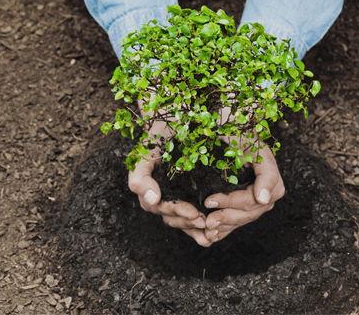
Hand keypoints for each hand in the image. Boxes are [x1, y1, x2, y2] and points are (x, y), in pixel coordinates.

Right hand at [128, 122, 211, 246]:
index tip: (194, 212)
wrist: (171, 125)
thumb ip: (141, 177)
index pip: (164, 209)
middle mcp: (163, 200)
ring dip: (198, 228)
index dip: (179, 212)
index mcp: (151, 193)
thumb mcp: (144, 155)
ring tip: (213, 229)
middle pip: (175, 219)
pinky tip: (217, 233)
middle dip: (190, 222)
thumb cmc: (155, 140)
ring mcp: (178, 199)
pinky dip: (204, 226)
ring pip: (185, 221)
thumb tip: (153, 199)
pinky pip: (196, 216)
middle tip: (206, 221)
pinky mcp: (192, 197)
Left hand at [202, 143, 284, 243]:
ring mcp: (258, 206)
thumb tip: (263, 199)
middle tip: (206, 221)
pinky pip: (236, 223)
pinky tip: (212, 237)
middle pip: (245, 214)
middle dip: (224, 218)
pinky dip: (224, 230)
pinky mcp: (247, 209)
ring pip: (240, 221)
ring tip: (206, 232)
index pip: (249, 201)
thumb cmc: (247, 139)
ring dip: (223, 228)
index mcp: (273, 186)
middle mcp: (267, 199)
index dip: (228, 202)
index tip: (208, 200)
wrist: (241, 137)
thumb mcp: (259, 150)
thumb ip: (267, 175)